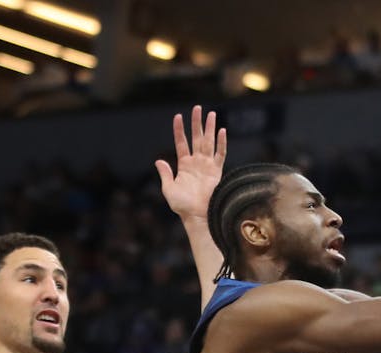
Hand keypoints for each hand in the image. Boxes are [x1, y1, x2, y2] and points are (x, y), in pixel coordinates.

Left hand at [155, 105, 226, 221]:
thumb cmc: (182, 206)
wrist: (197, 216)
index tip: (178, 116)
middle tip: (197, 108)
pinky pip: (220, 154)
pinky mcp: (217, 171)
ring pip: (209, 142)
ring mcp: (207, 165)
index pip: (181, 142)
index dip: (179, 130)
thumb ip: (165, 174)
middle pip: (196, 138)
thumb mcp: (168, 189)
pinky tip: (222, 131)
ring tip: (211, 113)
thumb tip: (159, 161)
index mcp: (184, 165)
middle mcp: (196, 162)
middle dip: (197, 123)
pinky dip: (221, 143)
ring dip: (210, 128)